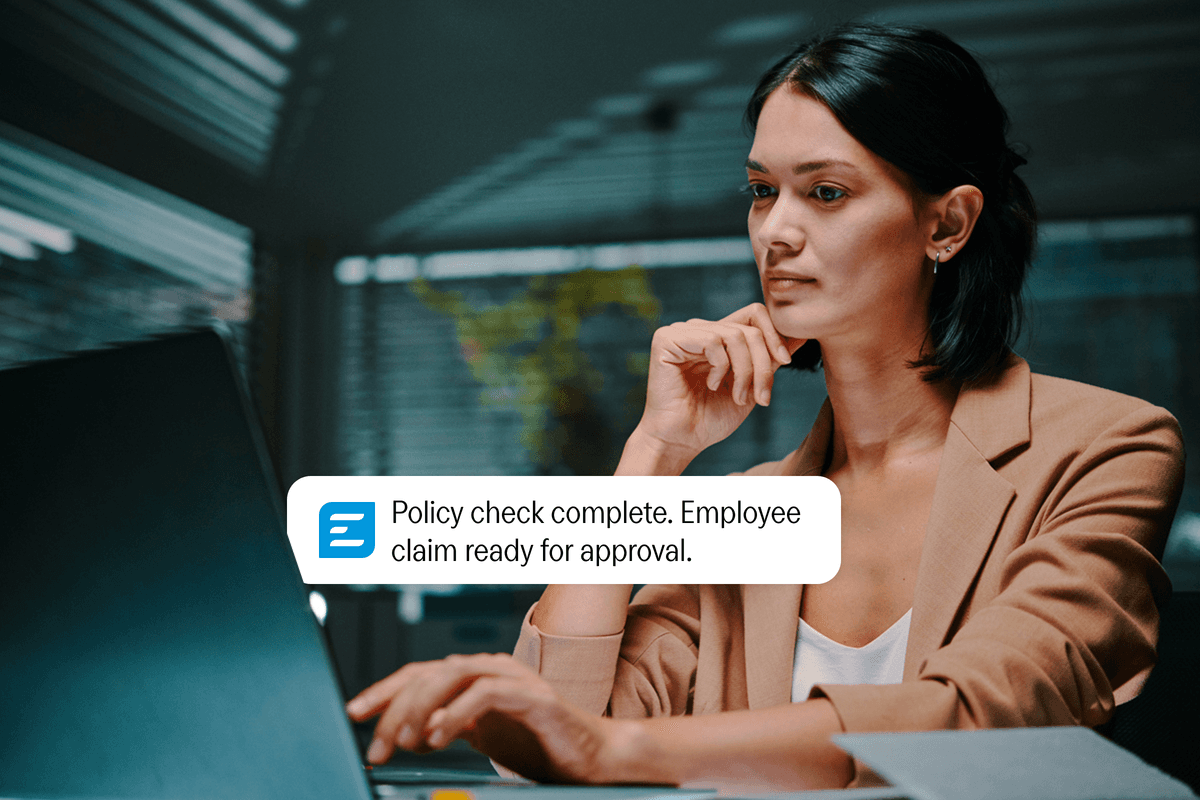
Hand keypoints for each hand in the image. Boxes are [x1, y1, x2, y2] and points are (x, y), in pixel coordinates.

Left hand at [346, 653, 623, 783]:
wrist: (592, 757)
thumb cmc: (540, 743)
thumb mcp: (481, 735)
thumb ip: (446, 727)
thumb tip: (403, 735)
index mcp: (474, 675)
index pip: (418, 673)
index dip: (382, 690)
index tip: (352, 713)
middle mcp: (489, 667)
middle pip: (427, 673)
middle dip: (393, 708)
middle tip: (375, 744)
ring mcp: (511, 677)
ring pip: (451, 675)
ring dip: (419, 709)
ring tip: (403, 741)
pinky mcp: (532, 695)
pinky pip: (485, 694)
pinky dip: (456, 712)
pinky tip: (439, 737)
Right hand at [631, 303, 804, 461]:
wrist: (682, 441)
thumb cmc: (711, 419)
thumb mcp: (751, 386)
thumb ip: (770, 360)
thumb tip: (800, 336)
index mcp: (717, 336)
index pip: (754, 314)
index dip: (775, 334)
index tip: (785, 363)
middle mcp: (699, 329)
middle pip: (750, 327)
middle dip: (763, 364)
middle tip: (762, 397)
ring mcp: (682, 332)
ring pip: (735, 335)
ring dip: (745, 371)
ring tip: (738, 396)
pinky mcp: (667, 339)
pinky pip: (712, 340)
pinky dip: (721, 367)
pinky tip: (712, 385)